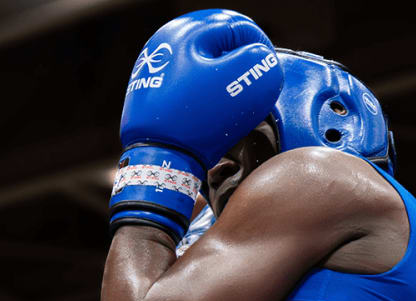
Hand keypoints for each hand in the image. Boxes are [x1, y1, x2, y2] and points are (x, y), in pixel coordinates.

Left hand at [109, 9, 281, 239]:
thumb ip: (261, 59)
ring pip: (202, 65)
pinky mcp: (148, 90)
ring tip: (229, 103)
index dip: (262, 50)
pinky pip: (185, 84)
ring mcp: (153, 67)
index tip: (267, 73)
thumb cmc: (200, 120)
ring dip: (220, 79)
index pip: (239, 28)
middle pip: (218, 45)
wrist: (158, 158)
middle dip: (238, 64)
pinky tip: (207, 111)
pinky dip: (200, 93)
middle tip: (249, 88)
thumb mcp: (247, 85)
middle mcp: (163, 43)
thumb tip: (258, 54)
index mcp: (186, 32)